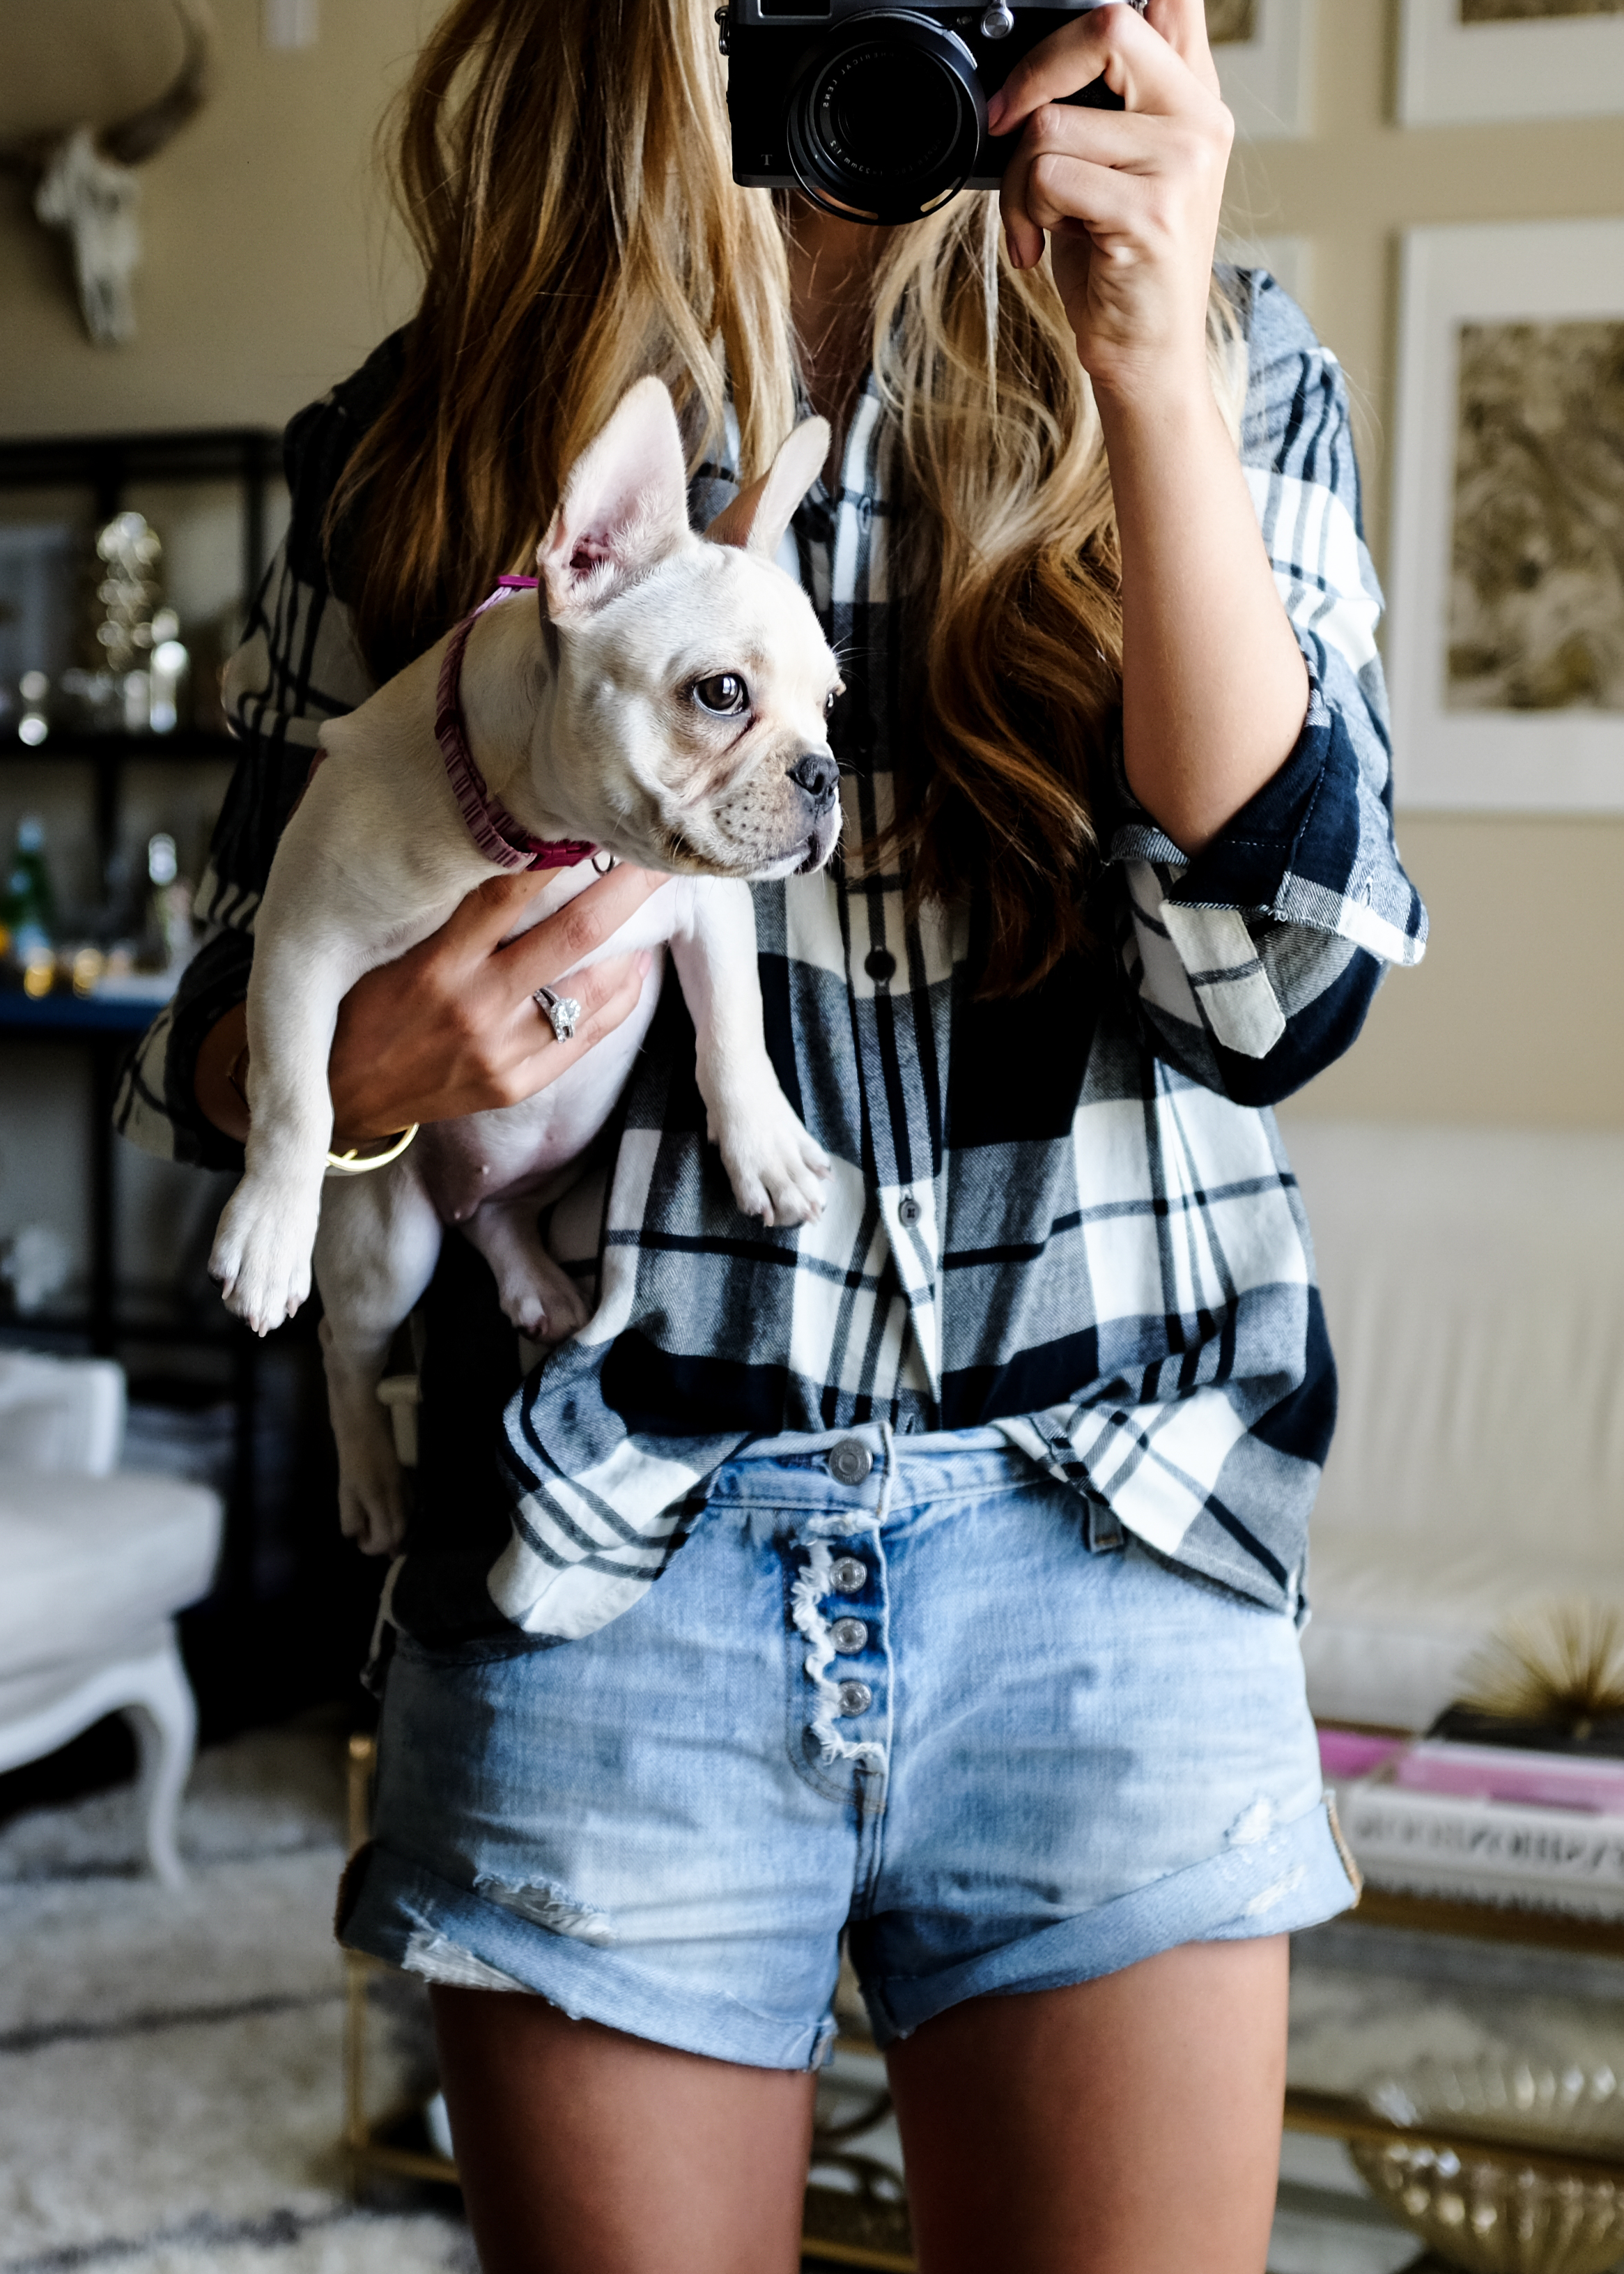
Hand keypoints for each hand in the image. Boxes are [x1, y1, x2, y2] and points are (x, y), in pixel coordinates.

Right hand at [196, 863, 665, 1145]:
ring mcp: (504, 1050)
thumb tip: (507, 852)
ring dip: (633, 941)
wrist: (345, 1097)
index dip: (556, 852)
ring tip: (653, 903)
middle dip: (622, 889)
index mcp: (436, 964)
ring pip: (596, 987)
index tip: (589, 818)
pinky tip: (636, 964)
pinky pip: (591, 1033)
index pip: (507, 892)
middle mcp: (476, 1006)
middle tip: (653, 852)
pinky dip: (622, 994)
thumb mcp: (387, 948)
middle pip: (574, 934)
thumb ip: (442, 909)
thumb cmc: (364, 1007)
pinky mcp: (520, 1083)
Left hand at [986, 0, 1231, 404]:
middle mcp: (1199, 120)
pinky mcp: (1150, 212)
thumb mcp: (1120, 165)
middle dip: (1034, 74)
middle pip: (1106, 27)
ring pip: (1053, 122)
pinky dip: (1024, 214)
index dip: (1093, 11)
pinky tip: (1042, 245)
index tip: (1052, 58)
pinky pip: (1048, 176)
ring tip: (1039, 218)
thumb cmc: (1120, 264)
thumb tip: (1052, 53)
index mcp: (1194, 97)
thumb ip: (1110, 100)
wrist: (1147, 354)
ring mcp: (1181, 164)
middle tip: (1007, 122)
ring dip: (1018, 179)